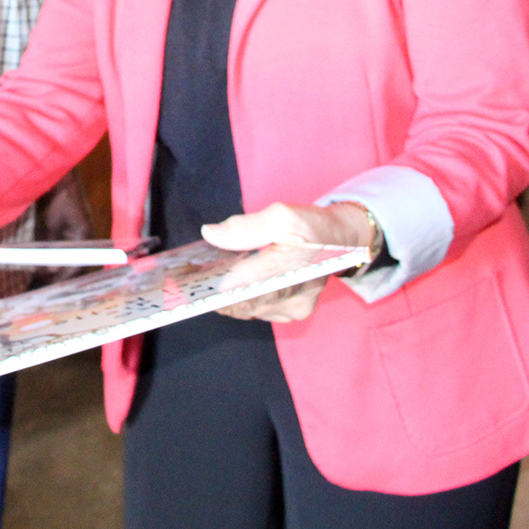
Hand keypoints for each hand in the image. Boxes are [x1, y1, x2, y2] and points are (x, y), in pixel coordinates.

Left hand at [201, 202, 371, 322]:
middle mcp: (296, 299)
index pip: (247, 288)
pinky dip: (238, 297)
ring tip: (200, 278)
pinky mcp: (290, 313)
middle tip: (187, 280)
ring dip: (225, 296)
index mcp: (295, 272)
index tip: (192, 284)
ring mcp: (294, 310)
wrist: (341, 241)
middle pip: (244, 302)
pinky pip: (256, 309)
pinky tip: (222, 283)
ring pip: (247, 308)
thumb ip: (246, 227)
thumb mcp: (282, 216)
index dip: (217, 289)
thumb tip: (211, 234)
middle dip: (215, 292)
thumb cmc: (311, 227)